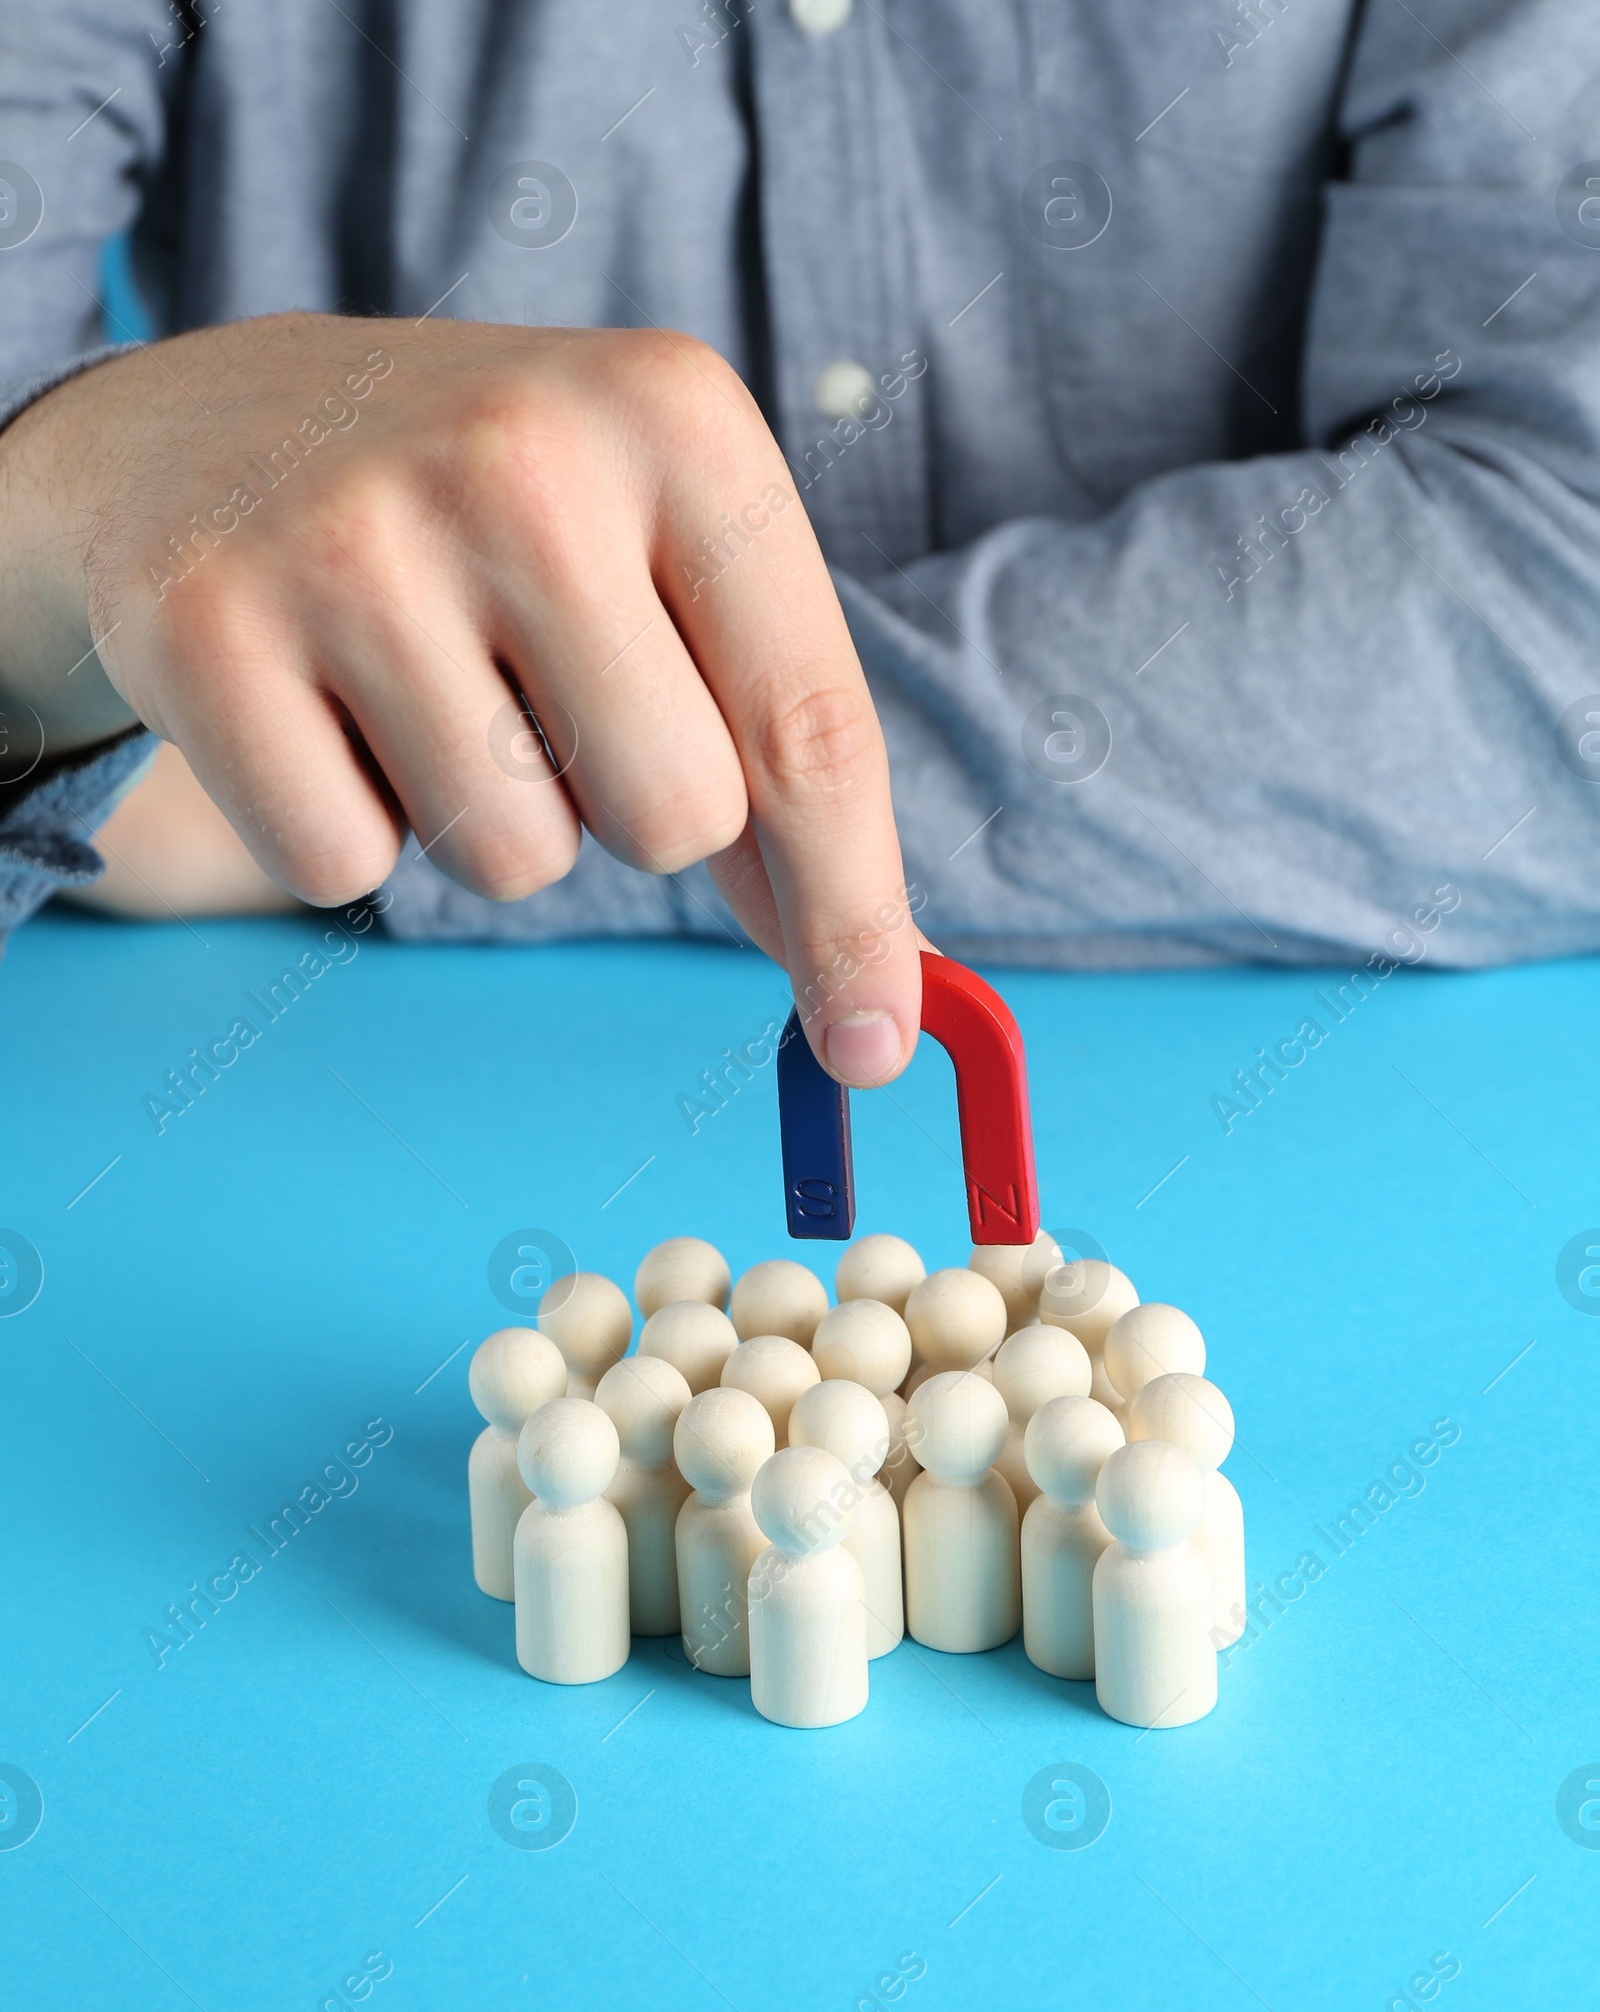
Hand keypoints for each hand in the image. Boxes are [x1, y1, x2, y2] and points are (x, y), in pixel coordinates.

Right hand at [0, 313, 919, 1082]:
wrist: (201, 431)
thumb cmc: (486, 527)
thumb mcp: (662, 565)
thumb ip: (779, 762)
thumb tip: (885, 994)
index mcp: (678, 419)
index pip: (812, 725)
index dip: (854, 910)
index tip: (873, 1046)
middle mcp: (526, 454)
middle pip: (678, 817)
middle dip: (626, 811)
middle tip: (543, 701)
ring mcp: (352, 534)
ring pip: (517, 860)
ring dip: (486, 821)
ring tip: (420, 681)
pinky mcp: (207, 627)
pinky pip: (346, 868)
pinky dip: (344, 827)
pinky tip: (315, 706)